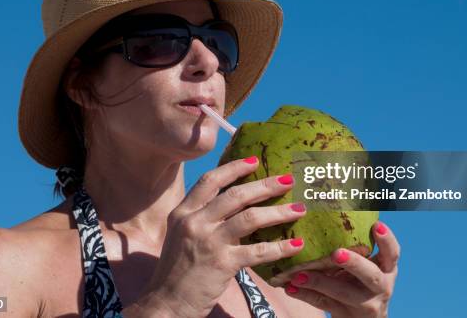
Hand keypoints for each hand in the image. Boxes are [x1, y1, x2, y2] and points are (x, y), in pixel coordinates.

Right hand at [137, 156, 306, 317]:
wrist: (166, 303)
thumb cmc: (177, 271)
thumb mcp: (181, 235)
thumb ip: (202, 218)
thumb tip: (235, 205)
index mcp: (183, 212)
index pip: (210, 181)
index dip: (234, 168)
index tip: (255, 161)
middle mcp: (194, 222)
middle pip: (236, 194)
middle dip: (266, 185)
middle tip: (288, 180)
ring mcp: (208, 241)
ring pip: (250, 218)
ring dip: (279, 212)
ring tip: (299, 209)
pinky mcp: (222, 263)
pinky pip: (258, 251)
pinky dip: (280, 247)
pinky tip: (296, 245)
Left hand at [283, 221, 398, 317]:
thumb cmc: (359, 280)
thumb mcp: (365, 265)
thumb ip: (355, 246)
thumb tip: (320, 212)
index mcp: (386, 269)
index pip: (392, 254)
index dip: (387, 240)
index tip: (377, 224)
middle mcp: (380, 286)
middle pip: (370, 275)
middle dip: (354, 264)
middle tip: (336, 253)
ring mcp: (366, 304)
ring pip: (343, 293)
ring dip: (320, 282)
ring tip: (299, 274)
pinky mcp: (347, 315)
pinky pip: (324, 304)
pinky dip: (306, 295)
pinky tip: (290, 287)